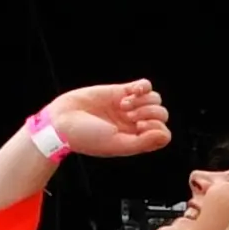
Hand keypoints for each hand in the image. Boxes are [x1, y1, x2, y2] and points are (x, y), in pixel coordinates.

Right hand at [45, 81, 171, 158]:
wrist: (63, 120)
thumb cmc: (86, 137)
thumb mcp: (116, 144)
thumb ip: (143, 142)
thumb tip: (165, 134)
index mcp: (136, 140)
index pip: (163, 133)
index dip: (156, 128)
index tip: (139, 127)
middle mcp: (134, 124)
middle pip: (161, 114)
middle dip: (150, 113)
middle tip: (130, 115)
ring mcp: (129, 107)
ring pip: (155, 99)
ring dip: (144, 100)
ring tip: (124, 105)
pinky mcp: (120, 91)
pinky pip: (145, 85)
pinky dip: (143, 87)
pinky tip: (131, 92)